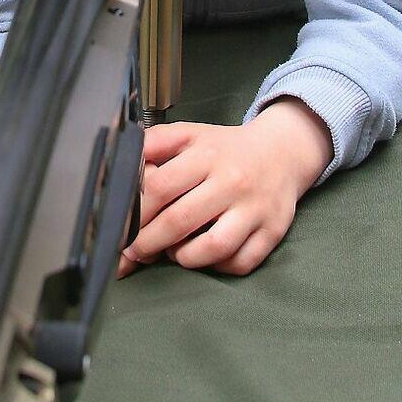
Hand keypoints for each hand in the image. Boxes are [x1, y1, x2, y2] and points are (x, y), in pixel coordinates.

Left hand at [118, 100, 331, 278]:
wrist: (283, 152)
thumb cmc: (226, 149)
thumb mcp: (190, 134)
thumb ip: (153, 142)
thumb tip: (118, 159)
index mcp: (207, 155)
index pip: (160, 187)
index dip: (135, 213)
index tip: (121, 227)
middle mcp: (232, 181)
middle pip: (180, 221)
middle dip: (147, 243)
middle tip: (134, 252)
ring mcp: (255, 209)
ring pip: (212, 248)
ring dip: (183, 258)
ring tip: (174, 251)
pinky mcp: (272, 232)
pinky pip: (239, 262)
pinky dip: (216, 267)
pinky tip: (205, 256)